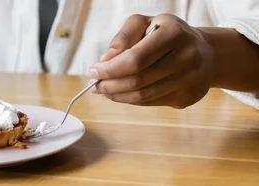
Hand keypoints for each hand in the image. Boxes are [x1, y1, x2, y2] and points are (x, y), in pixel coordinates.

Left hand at [89, 14, 214, 108]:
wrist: (207, 52)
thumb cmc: (167, 35)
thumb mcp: (145, 24)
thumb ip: (123, 38)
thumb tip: (104, 61)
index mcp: (174, 34)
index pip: (135, 59)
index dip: (110, 69)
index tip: (93, 71)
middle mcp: (187, 57)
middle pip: (137, 80)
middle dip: (109, 85)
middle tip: (94, 84)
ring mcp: (190, 80)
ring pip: (142, 96)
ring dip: (117, 96)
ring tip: (103, 90)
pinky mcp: (188, 97)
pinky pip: (151, 103)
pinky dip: (130, 100)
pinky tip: (120, 94)